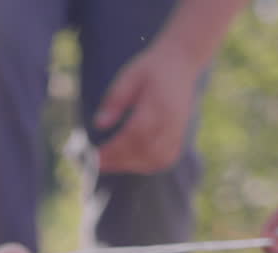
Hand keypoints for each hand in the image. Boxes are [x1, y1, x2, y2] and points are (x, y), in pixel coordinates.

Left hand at [94, 43, 201, 174]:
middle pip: (145, 150)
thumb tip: (99, 124)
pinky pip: (165, 159)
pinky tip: (130, 163)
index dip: (115, 149)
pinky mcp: (181, 136)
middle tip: (98, 163)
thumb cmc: (151, 68)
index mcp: (159, 104)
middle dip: (120, 161)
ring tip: (110, 164)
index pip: (136, 134)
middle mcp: (172, 121)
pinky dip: (147, 165)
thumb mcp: (129, 76)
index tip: (96, 155)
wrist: (181, 62)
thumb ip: (115, 100)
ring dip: (132, 166)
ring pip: (156, 159)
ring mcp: (179, 131)